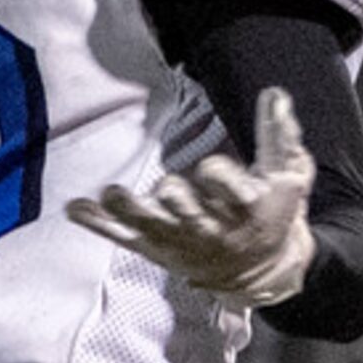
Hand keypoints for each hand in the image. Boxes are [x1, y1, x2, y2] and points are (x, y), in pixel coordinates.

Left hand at [67, 87, 316, 305]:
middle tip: (169, 190)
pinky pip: (123, 236)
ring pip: (150, 225)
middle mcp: (208, 227)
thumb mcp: (288, 175)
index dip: (221, 179)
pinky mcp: (155, 247)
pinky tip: (75, 208)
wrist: (261, 270)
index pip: (231, 191)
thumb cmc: (273, 212)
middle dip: (177, 201)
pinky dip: (98, 223)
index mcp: (244, 207)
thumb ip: (279, 134)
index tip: (212, 168)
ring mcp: (178, 239)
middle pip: (187, 213)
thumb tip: (274, 92)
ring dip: (129, 210)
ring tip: (111, 194)